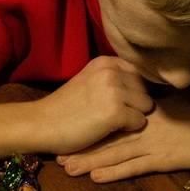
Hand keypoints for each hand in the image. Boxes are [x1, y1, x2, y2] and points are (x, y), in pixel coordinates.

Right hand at [31, 56, 155, 155]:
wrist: (41, 124)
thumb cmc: (66, 107)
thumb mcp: (90, 81)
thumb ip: (114, 77)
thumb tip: (148, 83)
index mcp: (105, 61)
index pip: (139, 73)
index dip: (133, 90)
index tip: (118, 100)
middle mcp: (112, 71)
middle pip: (145, 89)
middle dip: (135, 103)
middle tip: (112, 113)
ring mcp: (114, 91)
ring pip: (146, 105)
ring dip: (134, 116)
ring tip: (111, 121)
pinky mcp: (115, 112)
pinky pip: (140, 121)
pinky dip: (129, 129)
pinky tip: (109, 129)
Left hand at [58, 91, 189, 182]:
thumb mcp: (178, 97)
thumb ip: (156, 96)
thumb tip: (140, 92)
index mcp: (148, 107)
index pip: (113, 113)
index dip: (90, 121)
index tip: (70, 125)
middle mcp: (145, 124)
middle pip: (107, 135)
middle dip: (83, 145)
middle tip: (58, 152)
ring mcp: (153, 143)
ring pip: (116, 153)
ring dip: (91, 161)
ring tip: (68, 167)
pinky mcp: (162, 160)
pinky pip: (134, 167)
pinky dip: (115, 172)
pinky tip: (96, 176)